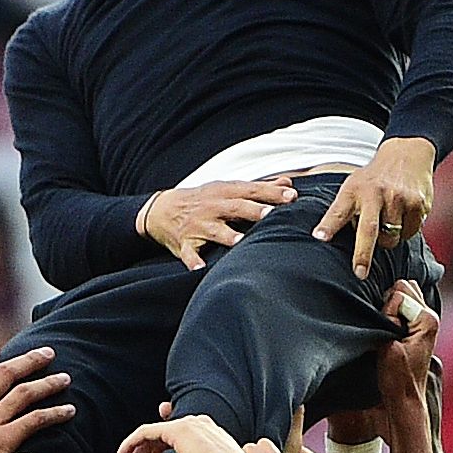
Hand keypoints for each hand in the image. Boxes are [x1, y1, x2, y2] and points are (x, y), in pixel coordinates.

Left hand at [115, 412, 259, 452]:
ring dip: (140, 451)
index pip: (192, 434)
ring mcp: (195, 428)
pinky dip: (132, 442)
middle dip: (151, 447)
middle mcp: (209, 430)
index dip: (170, 441)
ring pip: (157, 433)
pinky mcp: (179, 430)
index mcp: (222, 444)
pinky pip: (147, 432)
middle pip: (172, 433)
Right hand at [140, 177, 293, 272]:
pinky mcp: (184, 243)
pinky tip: (199, 268)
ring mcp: (197, 226)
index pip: (250, 191)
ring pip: (214, 230)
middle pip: (235, 207)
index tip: (291, 196)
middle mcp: (211, 208)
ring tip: (239, 242)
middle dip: (253, 210)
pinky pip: (189, 254)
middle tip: (272, 214)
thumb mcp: (227, 190)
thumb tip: (288, 184)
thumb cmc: (203, 200)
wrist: (161, 210)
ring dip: (226, 235)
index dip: (270, 193)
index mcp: (224, 193)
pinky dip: (193, 261)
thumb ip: (259, 188)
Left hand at [314, 137, 438, 283]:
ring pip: (391, 238)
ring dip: (388, 240)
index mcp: (354, 190)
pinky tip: (403, 215)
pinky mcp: (417, 204)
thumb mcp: (354, 185)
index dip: (328, 226)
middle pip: (368, 230)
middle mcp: (376, 193)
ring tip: (387, 222)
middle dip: (363, 255)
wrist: (407, 153)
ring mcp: (398, 198)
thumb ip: (347, 209)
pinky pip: (409, 233)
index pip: (338, 211)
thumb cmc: (375, 177)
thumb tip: (333, 241)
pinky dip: (405, 232)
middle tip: (359, 273)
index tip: (319, 237)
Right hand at [366, 280, 444, 421]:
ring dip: (391, 307)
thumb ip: (389, 317)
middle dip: (390, 302)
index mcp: (427, 320)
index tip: (387, 331)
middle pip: (405, 287)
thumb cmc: (397, 378)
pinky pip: (403, 306)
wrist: (405, 399)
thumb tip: (388, 298)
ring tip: (388, 330)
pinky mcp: (416, 327)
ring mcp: (424, 321)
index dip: (387, 308)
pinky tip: (390, 330)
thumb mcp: (388, 346)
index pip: (400, 292)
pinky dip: (393, 312)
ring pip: (403, 294)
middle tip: (386, 327)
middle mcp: (430, 317)